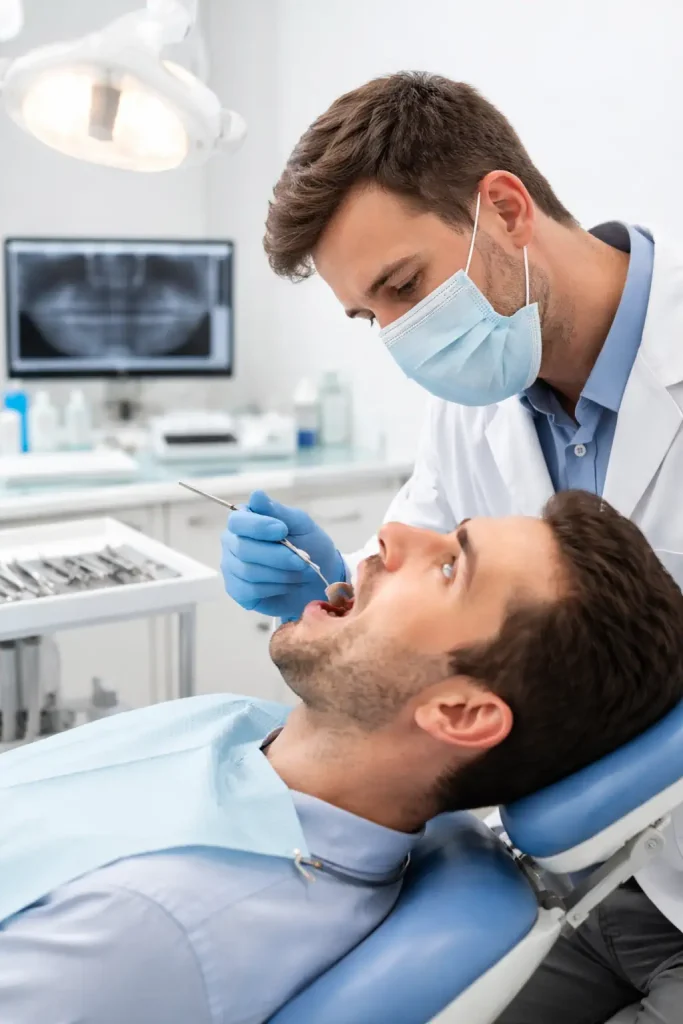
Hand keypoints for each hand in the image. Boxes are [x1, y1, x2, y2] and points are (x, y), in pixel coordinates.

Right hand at [221, 490, 345, 620]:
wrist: (320, 579)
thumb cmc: (310, 546)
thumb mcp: (301, 525)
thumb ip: (278, 512)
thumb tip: (256, 494)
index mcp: (245, 521)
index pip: (238, 521)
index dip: (258, 527)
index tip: (283, 530)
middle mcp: (232, 542)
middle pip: (243, 549)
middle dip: (277, 556)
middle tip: (302, 560)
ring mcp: (232, 567)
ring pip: (248, 571)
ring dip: (281, 573)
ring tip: (299, 572)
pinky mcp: (237, 591)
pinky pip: (249, 590)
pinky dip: (274, 587)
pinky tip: (286, 584)